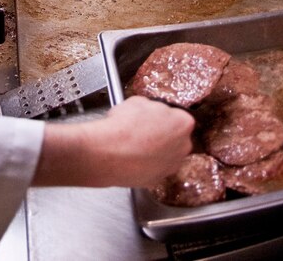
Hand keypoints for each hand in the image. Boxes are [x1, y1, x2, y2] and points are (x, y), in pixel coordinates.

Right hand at [33, 95, 193, 188]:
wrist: (101, 153)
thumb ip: (148, 105)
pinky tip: (126, 153)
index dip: (161, 113)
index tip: (149, 115)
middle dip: (160, 130)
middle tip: (138, 126)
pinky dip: (143, 160)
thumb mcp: (134, 102)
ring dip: (152, 145)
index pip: (179, 114)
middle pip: (175, 134)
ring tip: (129, 139)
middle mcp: (181, 145)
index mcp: (181, 122)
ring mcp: (169, 164)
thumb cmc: (117, 124)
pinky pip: (152, 164)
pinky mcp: (155, 179)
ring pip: (164, 150)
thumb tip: (147, 108)